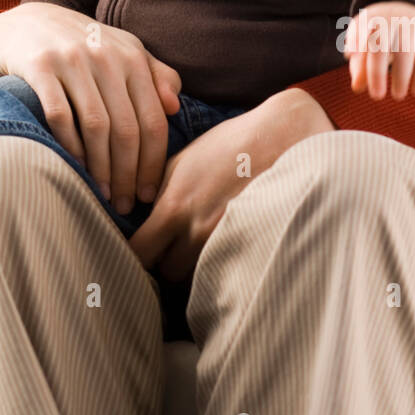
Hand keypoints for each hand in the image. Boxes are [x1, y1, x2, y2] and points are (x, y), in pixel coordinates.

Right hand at [0, 3, 181, 212]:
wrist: (27, 24)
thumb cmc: (82, 47)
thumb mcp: (122, 51)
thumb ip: (155, 75)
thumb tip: (175, 108)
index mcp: (132, 56)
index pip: (153, 119)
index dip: (154, 162)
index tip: (149, 193)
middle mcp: (105, 56)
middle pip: (126, 128)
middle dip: (128, 174)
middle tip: (126, 204)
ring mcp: (72, 59)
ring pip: (96, 125)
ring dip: (101, 168)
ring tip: (103, 195)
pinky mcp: (40, 66)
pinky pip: (60, 115)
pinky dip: (70, 146)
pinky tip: (76, 167)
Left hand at [128, 88, 334, 281]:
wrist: (280, 137)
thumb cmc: (228, 144)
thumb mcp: (182, 161)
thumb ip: (159, 194)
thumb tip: (144, 218)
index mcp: (175, 207)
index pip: (140, 253)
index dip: (135, 256)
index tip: (140, 251)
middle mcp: (199, 231)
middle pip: (168, 273)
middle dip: (167, 264)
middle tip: (174, 249)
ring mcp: (227, 241)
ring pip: (198, 277)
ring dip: (195, 268)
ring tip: (201, 247)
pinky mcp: (252, 245)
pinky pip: (228, 272)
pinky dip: (222, 267)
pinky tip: (224, 250)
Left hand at [342, 1, 414, 98]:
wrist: (410, 10)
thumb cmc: (380, 33)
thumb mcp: (366, 41)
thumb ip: (359, 63)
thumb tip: (357, 87)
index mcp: (369, 17)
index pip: (359, 30)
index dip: (355, 40)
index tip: (352, 55)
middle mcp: (390, 17)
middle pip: (380, 45)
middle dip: (377, 73)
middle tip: (376, 96)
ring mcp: (411, 23)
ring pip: (404, 51)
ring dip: (401, 77)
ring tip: (398, 95)